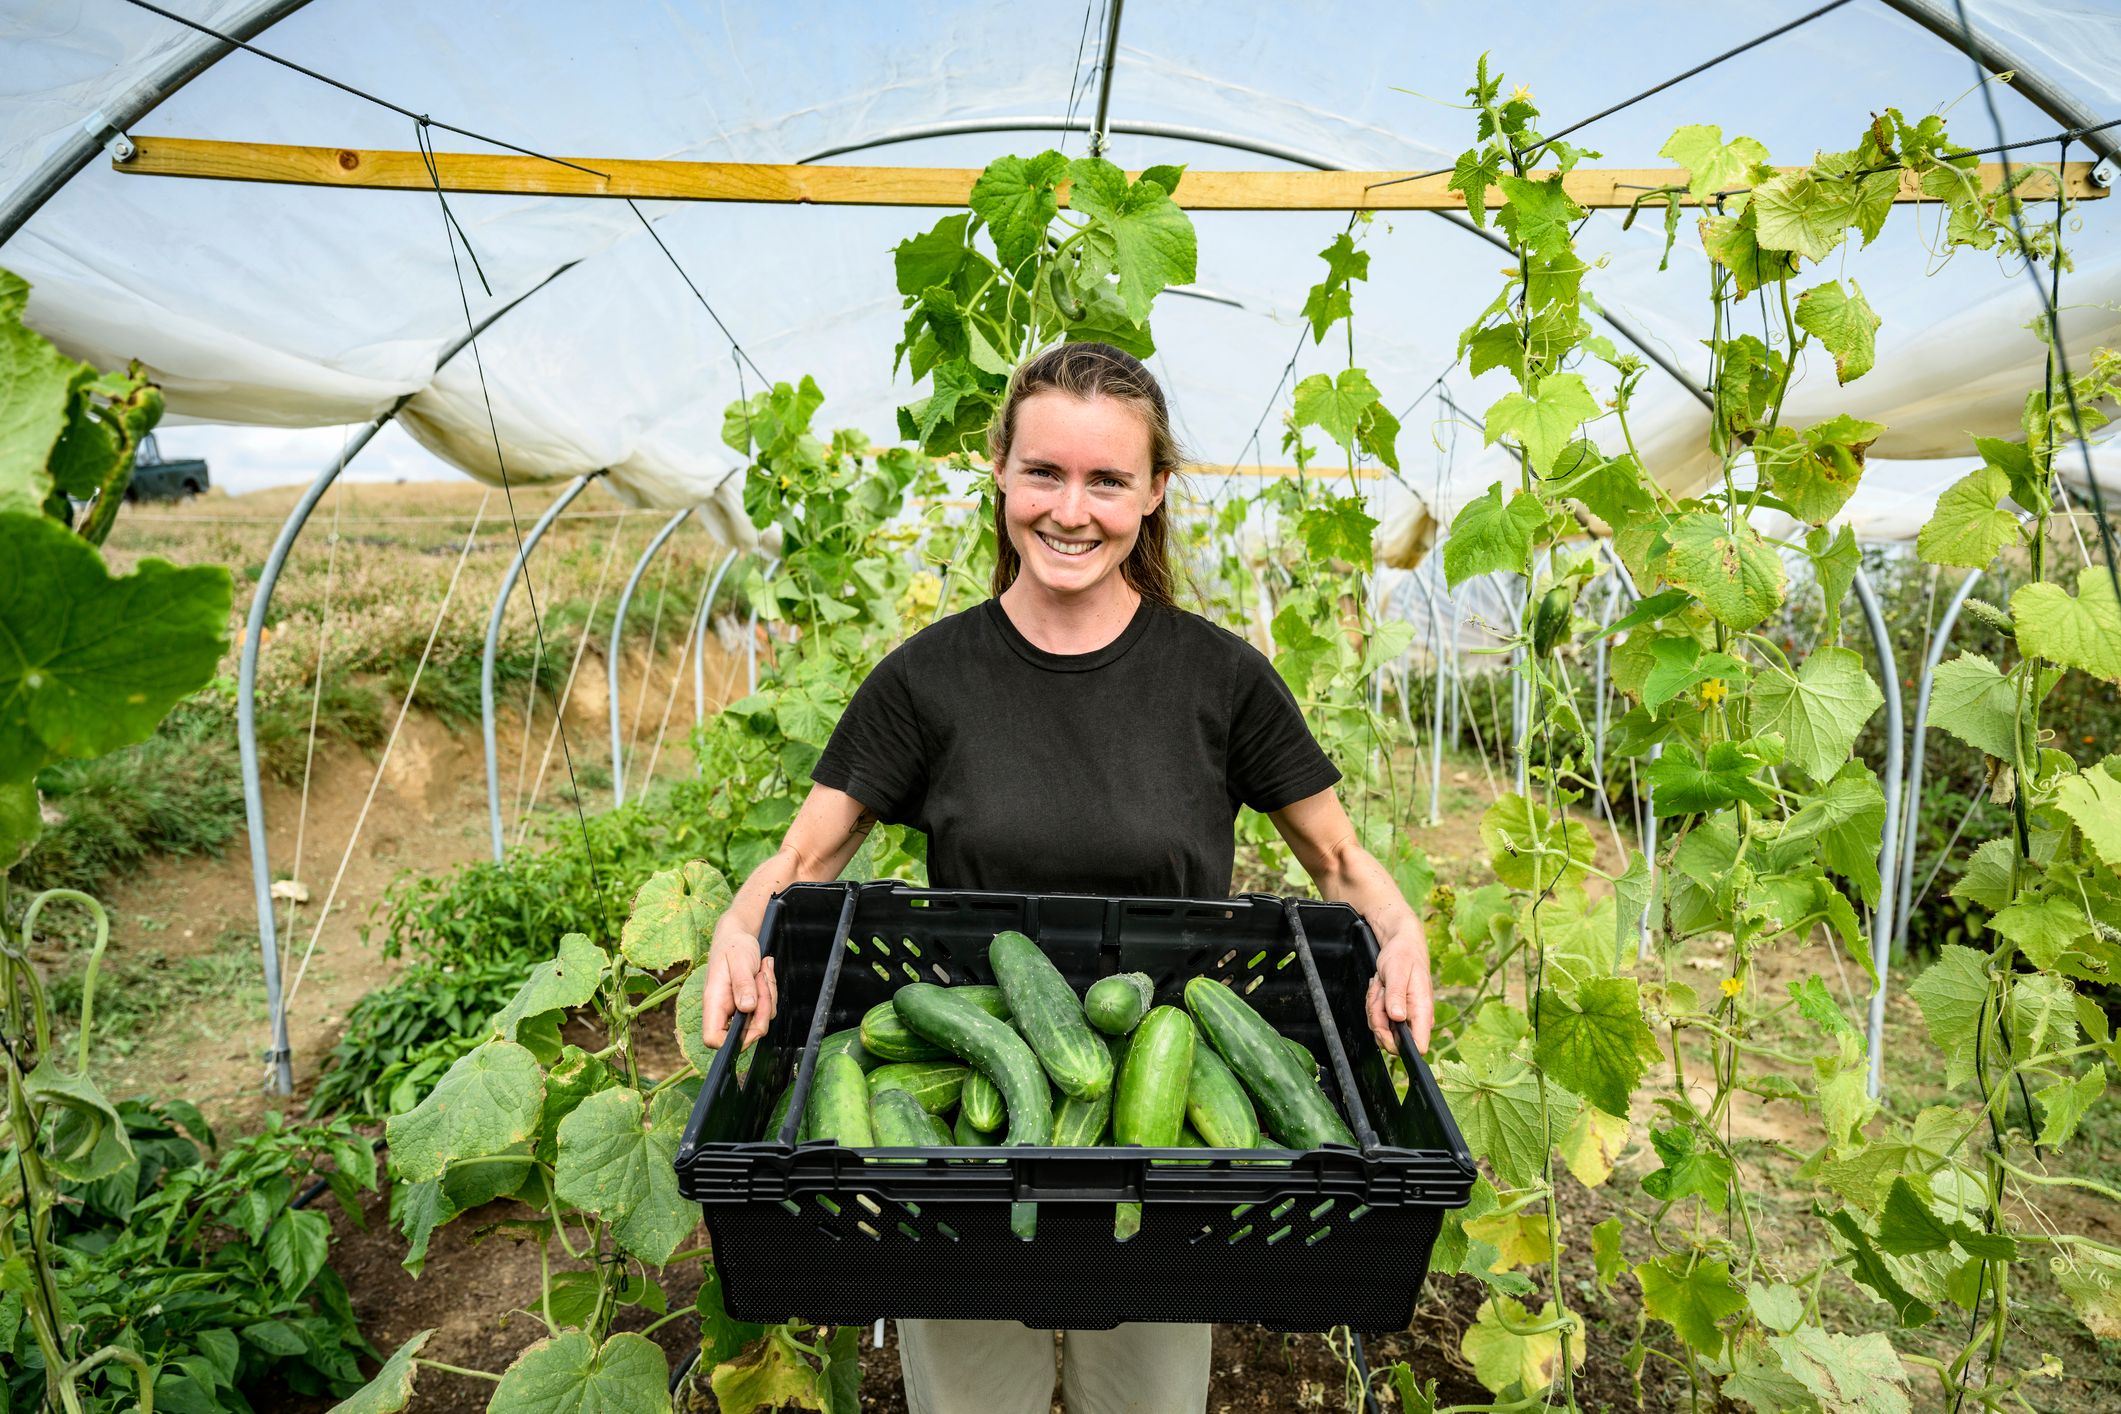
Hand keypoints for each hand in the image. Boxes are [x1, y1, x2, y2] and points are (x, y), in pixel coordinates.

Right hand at [702, 922, 777, 1049]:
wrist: (739, 935)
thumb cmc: (733, 945)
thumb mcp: (739, 960)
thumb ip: (742, 984)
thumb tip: (747, 1007)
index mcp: (714, 1002)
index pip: (713, 1039)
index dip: (731, 1041)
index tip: (750, 1022)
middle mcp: (724, 1010)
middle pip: (744, 1034)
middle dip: (762, 1011)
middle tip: (762, 982)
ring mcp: (737, 1009)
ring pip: (760, 1021)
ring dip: (768, 997)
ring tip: (761, 972)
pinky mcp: (750, 1005)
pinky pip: (766, 1009)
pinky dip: (770, 992)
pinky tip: (763, 974)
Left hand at [1366, 914, 1433, 1056]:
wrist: (1401, 945)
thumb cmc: (1403, 956)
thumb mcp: (1397, 972)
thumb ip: (1397, 995)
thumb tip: (1397, 1018)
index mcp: (1423, 1011)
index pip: (1419, 1046)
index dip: (1399, 1045)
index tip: (1383, 1027)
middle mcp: (1416, 1018)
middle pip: (1392, 1040)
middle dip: (1377, 1017)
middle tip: (1380, 993)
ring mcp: (1405, 1017)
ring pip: (1381, 1029)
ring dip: (1374, 1006)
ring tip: (1381, 986)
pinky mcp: (1395, 1014)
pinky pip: (1377, 1018)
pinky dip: (1373, 1003)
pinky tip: (1380, 988)